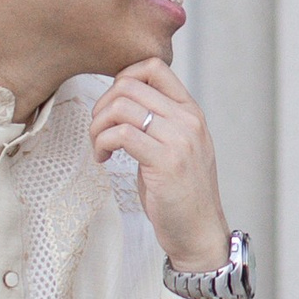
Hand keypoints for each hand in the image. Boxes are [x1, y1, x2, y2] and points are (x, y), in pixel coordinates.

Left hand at [89, 57, 230, 273]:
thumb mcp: (177, 147)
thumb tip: (120, 100)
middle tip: (98, 131)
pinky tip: (103, 159)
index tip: (113, 106)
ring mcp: (179, 140)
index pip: (154, 66)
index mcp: (191, 112)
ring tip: (99, 147)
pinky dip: (102, 143)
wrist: (199, 232)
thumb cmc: (181, 193)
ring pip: (121, 107)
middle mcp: (188, 120)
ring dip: (98, 126)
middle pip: (129, 84)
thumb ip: (159, 121)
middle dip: (101, 105)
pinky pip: (121, 134)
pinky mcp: (166, 161)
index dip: (123, 78)